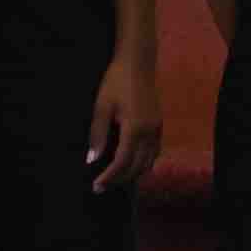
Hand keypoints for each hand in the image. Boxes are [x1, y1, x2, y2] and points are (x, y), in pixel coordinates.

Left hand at [87, 52, 159, 195]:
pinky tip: (132, 165)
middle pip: (137, 166)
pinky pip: (154, 152)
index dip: (109, 176)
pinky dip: (144, 163)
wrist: (137, 63)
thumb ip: (98, 135)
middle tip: (101, 187)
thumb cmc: (116, 82)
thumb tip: (91, 159)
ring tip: (115, 180)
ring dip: (132, 174)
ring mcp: (157, 129)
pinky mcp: (159, 125)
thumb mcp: (102, 107)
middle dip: (119, 180)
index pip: (122, 162)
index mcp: (135, 128)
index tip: (96, 186)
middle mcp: (150, 132)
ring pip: (148, 162)